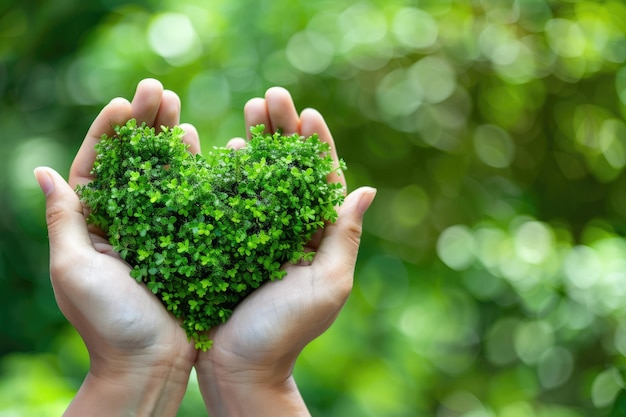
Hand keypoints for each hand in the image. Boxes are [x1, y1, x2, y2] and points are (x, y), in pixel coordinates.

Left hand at [35, 79, 199, 416]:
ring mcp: (158, 232)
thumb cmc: (107, 323)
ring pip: (162, 175)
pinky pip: (190, 200)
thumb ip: (65, 221)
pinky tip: (201, 143)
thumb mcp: (74, 269)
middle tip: (157, 91)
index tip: (125, 104)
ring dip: (167, 139)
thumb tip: (43, 172)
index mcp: (91, 227)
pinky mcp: (187, 242)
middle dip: (142, 126)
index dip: (108, 134)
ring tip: (176, 106)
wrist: (151, 365)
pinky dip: (193, 171)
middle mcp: (124, 224)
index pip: (95, 168)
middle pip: (131, 163)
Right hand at [195, 87, 375, 416]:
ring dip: (256, 139)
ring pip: (257, 175)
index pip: (320, 181)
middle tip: (273, 97)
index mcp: (316, 237)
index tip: (309, 113)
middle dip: (283, 131)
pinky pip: (223, 197)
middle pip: (288, 169)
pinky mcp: (222, 239)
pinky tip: (216, 142)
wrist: (238, 367)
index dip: (317, 145)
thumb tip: (367, 188)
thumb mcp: (326, 285)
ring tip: (251, 110)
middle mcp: (287, 229)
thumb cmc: (286, 331)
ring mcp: (253, 232)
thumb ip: (344, 236)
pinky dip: (221, 168)